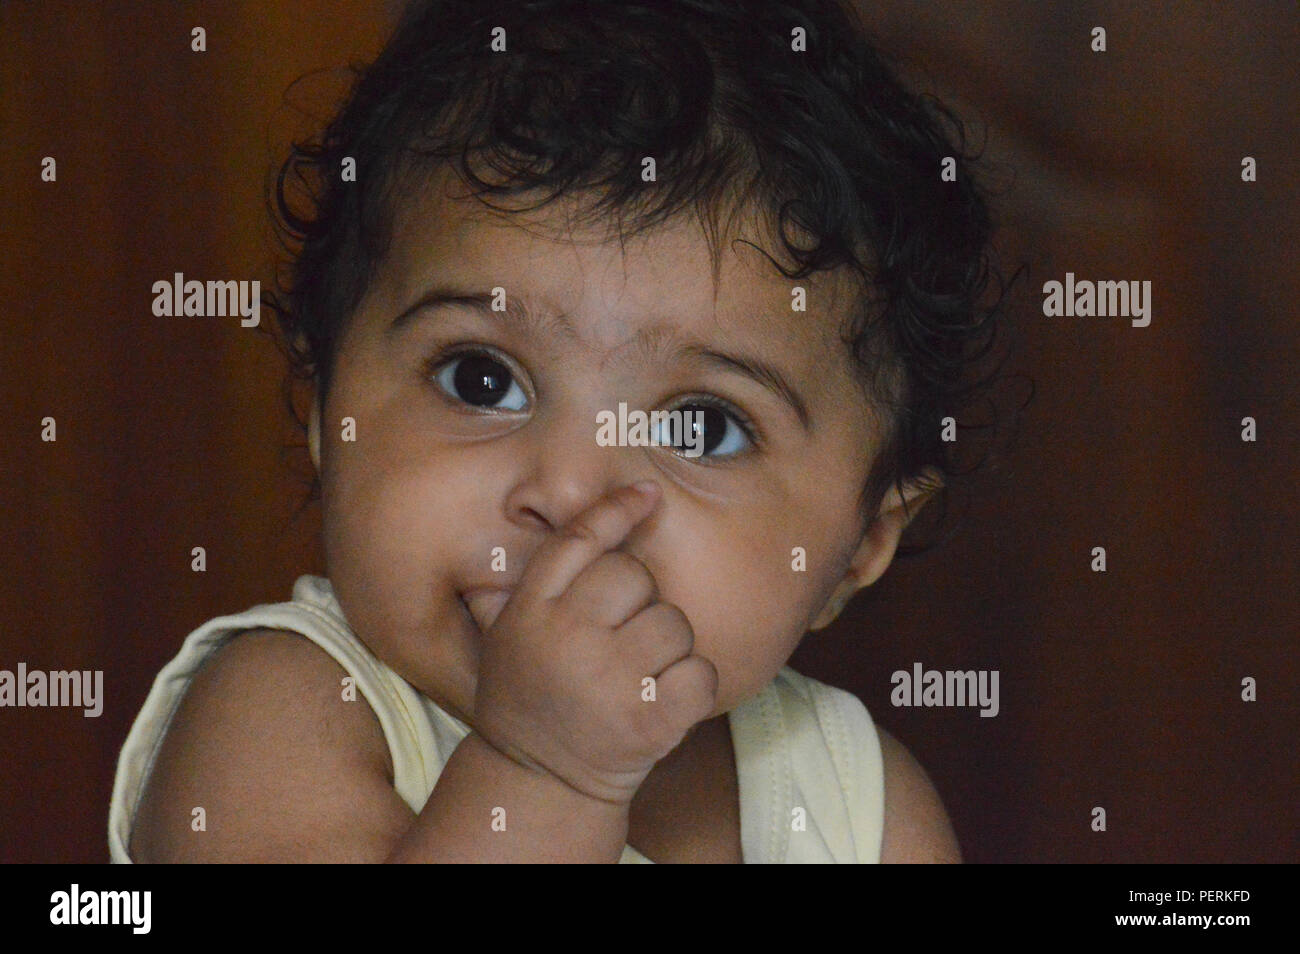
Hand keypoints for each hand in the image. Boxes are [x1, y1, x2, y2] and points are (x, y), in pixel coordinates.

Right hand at [471, 482, 717, 804]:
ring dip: (668, 645)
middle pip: (635, 576)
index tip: (649, 493)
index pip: (578, 542)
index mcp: (529, 612)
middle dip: (640, 600)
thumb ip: (542, 578)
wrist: (539, 784)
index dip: (617, 510)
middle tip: (620, 639)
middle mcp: (566, 640)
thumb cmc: (535, 695)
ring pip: (674, 622)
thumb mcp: (510, 634)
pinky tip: (664, 700)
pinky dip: (693, 685)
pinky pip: (700, 672)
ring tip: (638, 675)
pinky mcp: (649, 722)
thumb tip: (605, 506)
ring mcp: (608, 682)